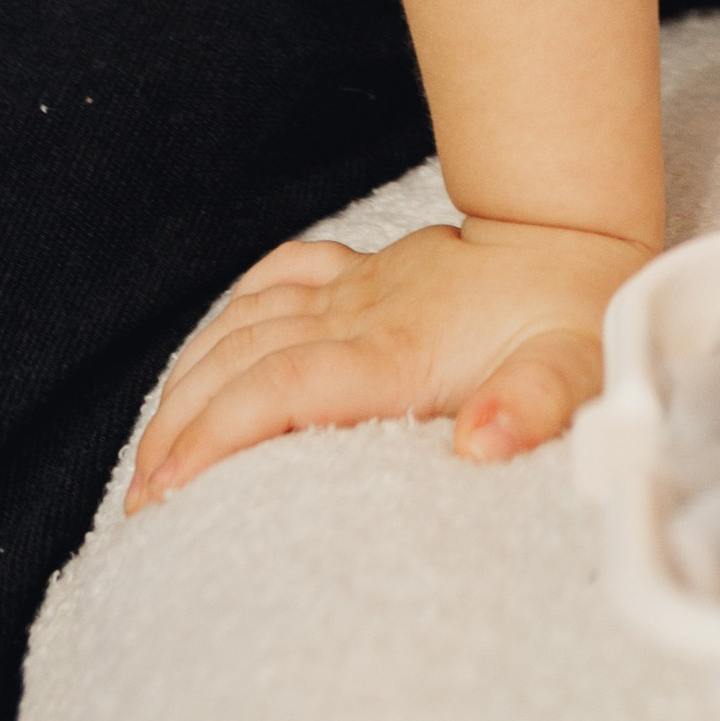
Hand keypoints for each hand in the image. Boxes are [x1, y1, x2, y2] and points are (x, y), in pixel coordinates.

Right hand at [126, 213, 652, 508]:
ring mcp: (358, 286)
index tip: (167, 489)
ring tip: (156, 441)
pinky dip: (233, 309)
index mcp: (399, 349)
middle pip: (242, 363)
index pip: (282, 390)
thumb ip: (532, 408)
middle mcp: (361, 313)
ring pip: (246, 321)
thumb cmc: (576, 308)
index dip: (217, 435)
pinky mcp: (366, 271)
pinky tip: (214, 339)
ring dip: (192, 378)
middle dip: (180, 427)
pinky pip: (279, 276)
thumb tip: (482, 445)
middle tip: (140, 495)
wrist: (579, 225)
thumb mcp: (575, 370)